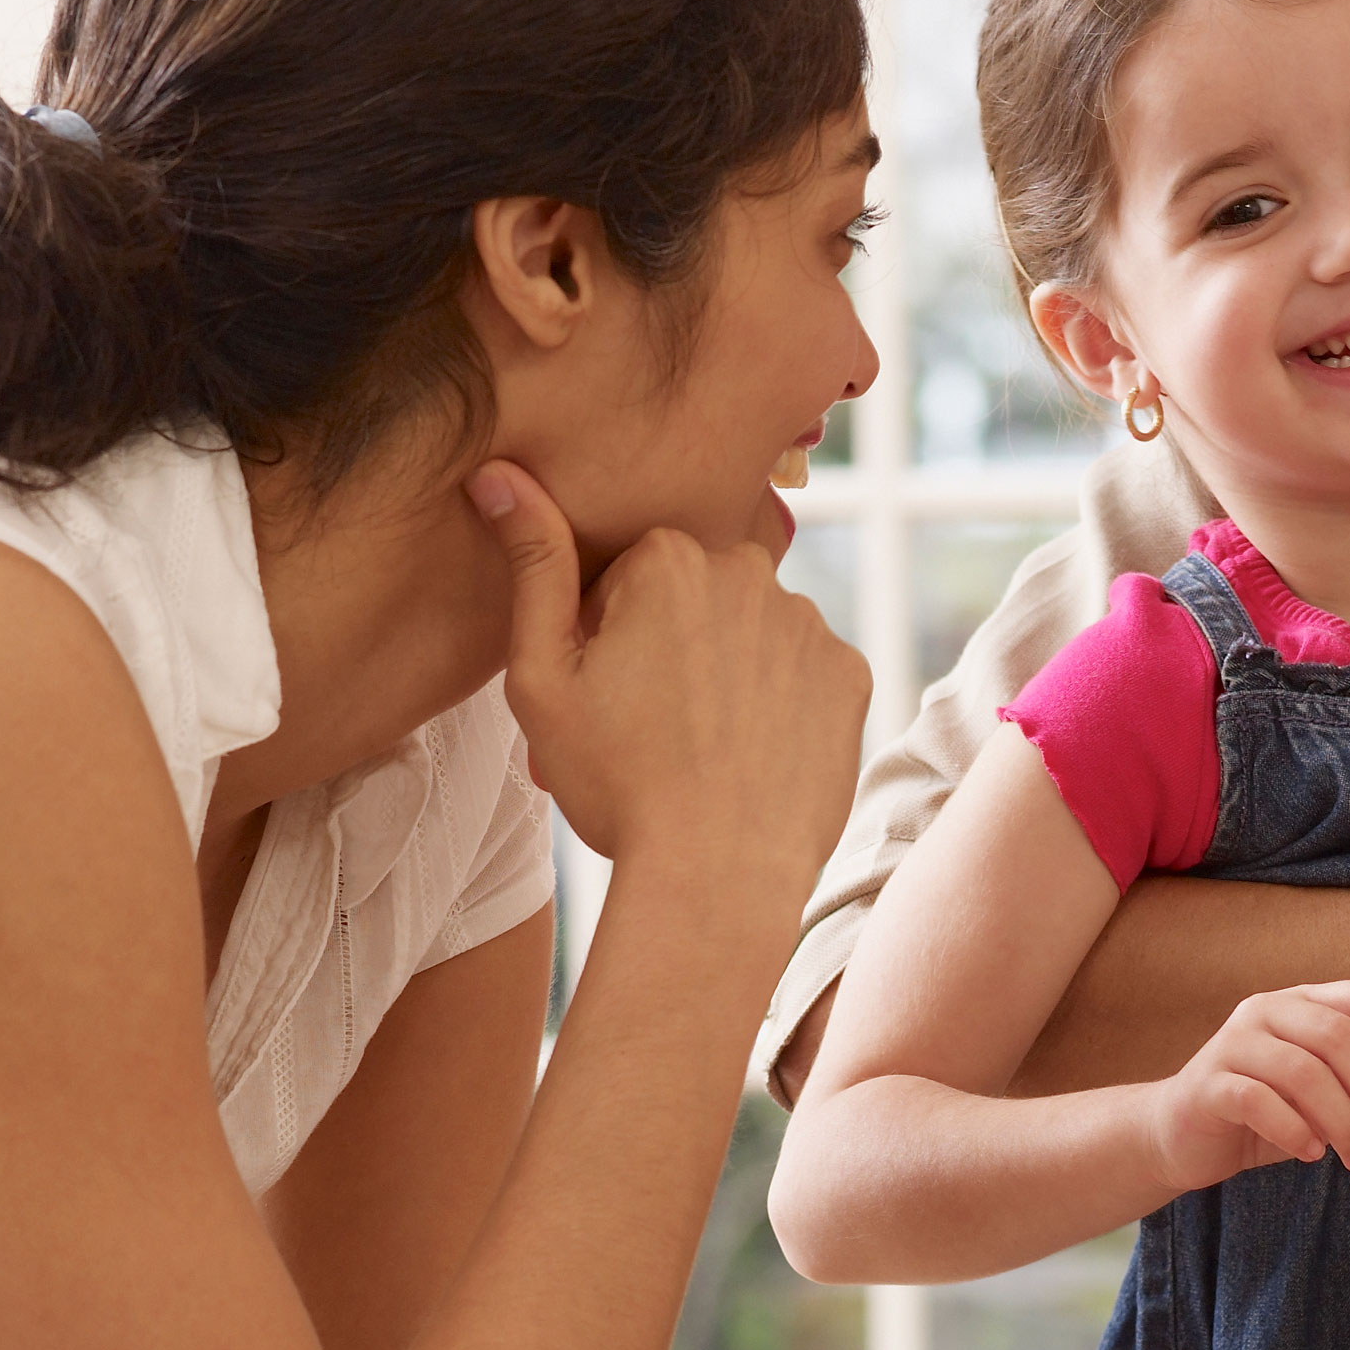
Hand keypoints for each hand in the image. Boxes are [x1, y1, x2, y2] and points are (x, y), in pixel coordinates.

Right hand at [478, 461, 868, 899]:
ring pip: (752, 635)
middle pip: (696, 597)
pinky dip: (780, 707)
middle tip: (647, 729)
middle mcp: (751, 570)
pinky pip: (804, 675)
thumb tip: (498, 472)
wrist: (716, 876)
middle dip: (670, 646)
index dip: (605, 637)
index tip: (604, 694)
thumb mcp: (543, 678)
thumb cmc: (615, 783)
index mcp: (669, 558)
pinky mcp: (852, 676)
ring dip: (729, 674)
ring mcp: (810, 624)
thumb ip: (531, 566)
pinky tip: (752, 758)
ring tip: (702, 751)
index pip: (628, 577)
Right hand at [1150, 980, 1349, 1188]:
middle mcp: (1267, 1010)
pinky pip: (1258, 1100)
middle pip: (1338, 1034)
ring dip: (1341, 1120)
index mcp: (1304, 1003)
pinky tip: (1310, 1154)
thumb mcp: (1327, 1102)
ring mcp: (1233, 1043)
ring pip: (1302, 1071)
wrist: (1181, 1135)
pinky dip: (1294, 1131)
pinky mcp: (1207, 1083)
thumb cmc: (1266, 1114)